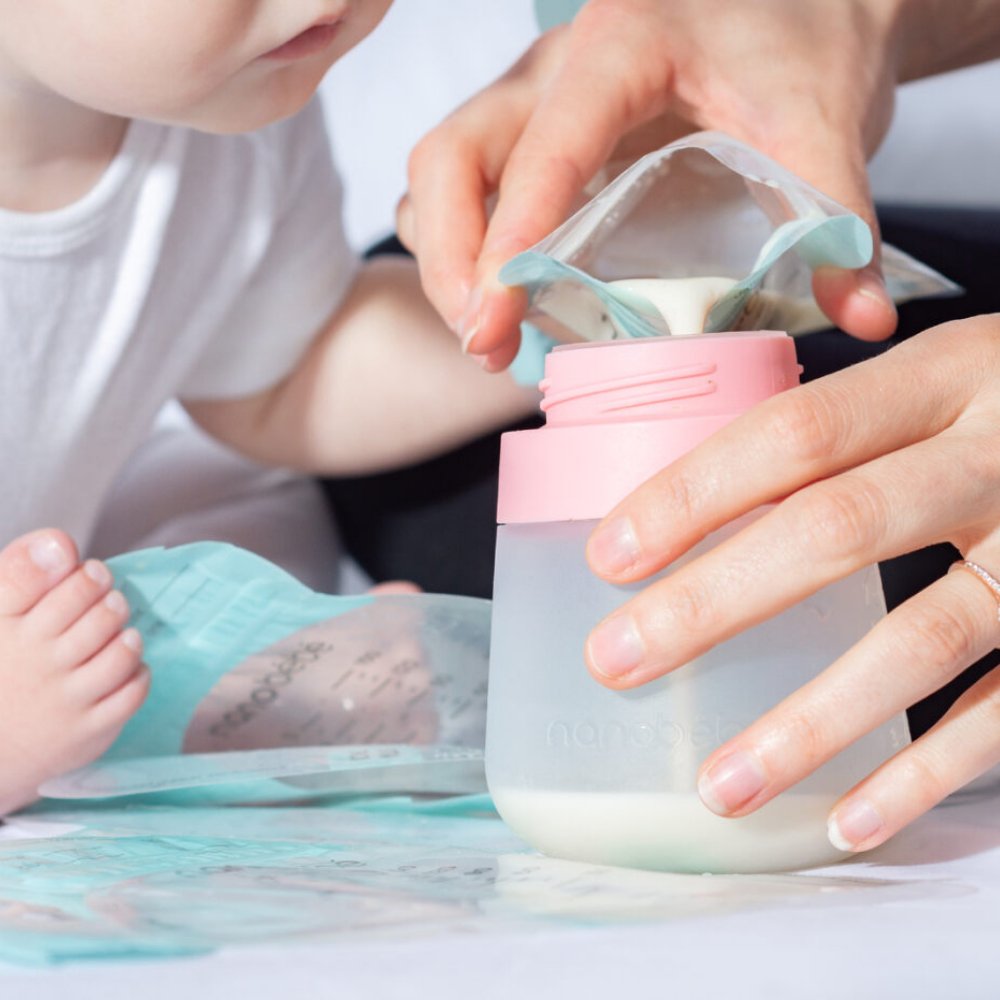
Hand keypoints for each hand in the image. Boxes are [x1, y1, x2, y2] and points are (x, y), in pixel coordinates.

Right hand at [400, 0, 905, 370]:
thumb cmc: (802, 40)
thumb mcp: (825, 121)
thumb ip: (838, 217)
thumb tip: (863, 321)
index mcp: (623, 47)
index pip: (545, 146)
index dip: (511, 235)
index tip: (498, 314)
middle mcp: (554, 67)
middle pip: (450, 155)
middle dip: (450, 260)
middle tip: (484, 340)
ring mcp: (532, 96)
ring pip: (439, 170)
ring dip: (444, 259)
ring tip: (488, 333)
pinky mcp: (531, 129)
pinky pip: (460, 185)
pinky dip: (462, 248)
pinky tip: (504, 298)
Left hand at [583, 315, 999, 851]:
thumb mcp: (944, 378)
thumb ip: (846, 424)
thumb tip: (694, 489)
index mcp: (947, 377)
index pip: (797, 432)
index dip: (695, 493)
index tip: (610, 556)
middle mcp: (999, 458)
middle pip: (837, 528)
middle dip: (711, 602)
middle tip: (615, 661)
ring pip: (922, 639)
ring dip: (810, 723)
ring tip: (719, 785)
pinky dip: (923, 773)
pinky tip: (847, 820)